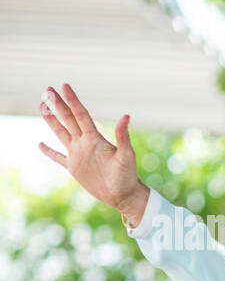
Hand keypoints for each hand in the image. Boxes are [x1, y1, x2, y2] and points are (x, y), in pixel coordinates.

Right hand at [37, 83, 147, 223]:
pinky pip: (57, 157)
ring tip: (42, 106)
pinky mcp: (74, 168)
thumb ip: (123, 136)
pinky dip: (48, 151)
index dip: (72, 100)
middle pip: (68, 119)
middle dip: (58, 104)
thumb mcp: (126, 155)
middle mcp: (85, 143)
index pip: (81, 115)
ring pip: (61, 133)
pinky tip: (40, 144)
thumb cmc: (128, 175)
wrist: (123, 195)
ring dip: (52, 120)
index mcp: (95, 138)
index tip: (64, 85)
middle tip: (47, 89)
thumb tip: (126, 116)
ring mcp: (78, 154)